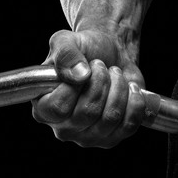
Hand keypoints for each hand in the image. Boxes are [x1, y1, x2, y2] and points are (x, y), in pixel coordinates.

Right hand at [31, 29, 146, 147]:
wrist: (111, 53)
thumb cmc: (84, 49)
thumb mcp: (67, 40)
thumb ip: (64, 53)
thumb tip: (78, 75)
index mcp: (44, 108)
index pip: (58, 108)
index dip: (76, 85)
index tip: (86, 67)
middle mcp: (64, 127)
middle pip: (88, 113)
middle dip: (102, 81)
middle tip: (103, 67)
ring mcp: (88, 136)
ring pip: (110, 118)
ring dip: (118, 88)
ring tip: (115, 75)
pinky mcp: (113, 137)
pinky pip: (129, 125)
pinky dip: (134, 101)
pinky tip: (130, 88)